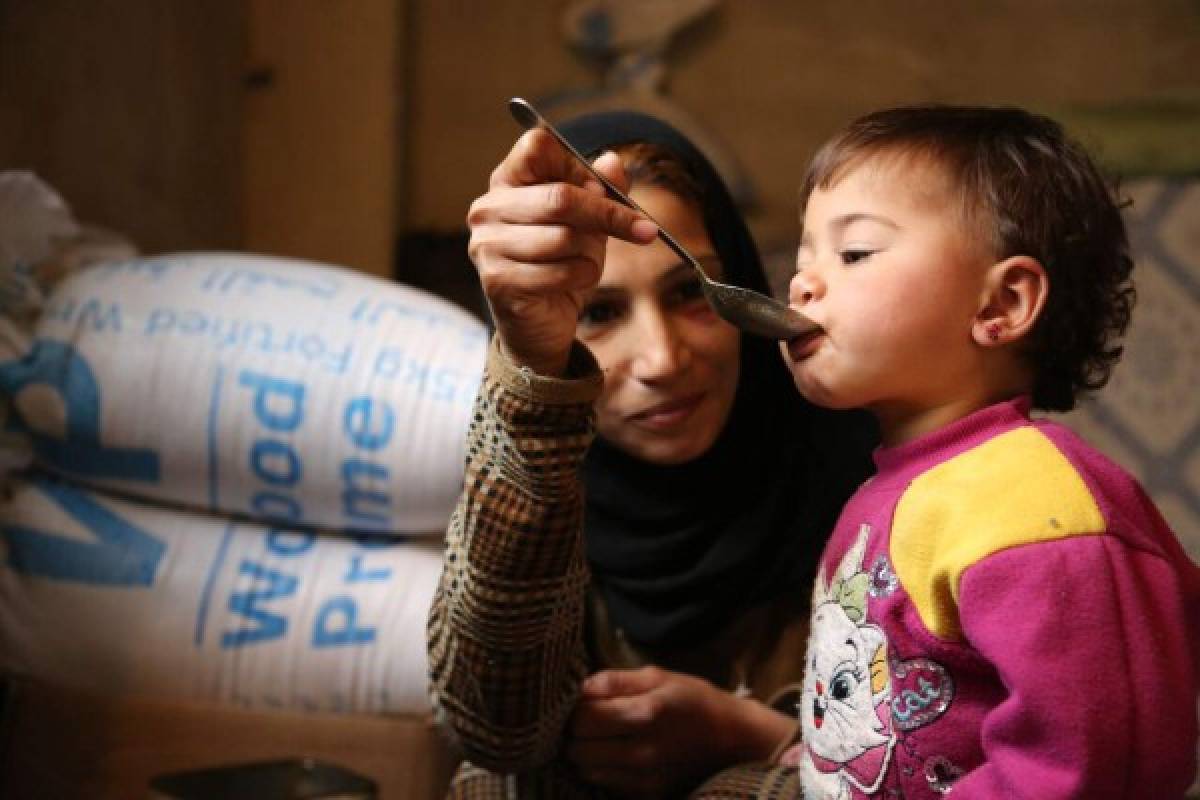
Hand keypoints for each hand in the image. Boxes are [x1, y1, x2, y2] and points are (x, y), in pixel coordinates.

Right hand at [466, 128, 657, 376]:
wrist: (540, 324)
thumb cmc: (561, 263)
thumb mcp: (589, 222)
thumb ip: (601, 190)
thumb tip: (613, 161)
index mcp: (507, 181)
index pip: (537, 146)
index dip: (577, 165)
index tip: (603, 187)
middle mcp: (488, 208)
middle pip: (561, 196)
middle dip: (608, 214)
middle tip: (645, 229)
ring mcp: (488, 245)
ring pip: (564, 237)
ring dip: (591, 253)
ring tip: (586, 261)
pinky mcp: (498, 280)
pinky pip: (561, 271)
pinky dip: (583, 276)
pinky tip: (576, 280)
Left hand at [565, 666, 793, 798]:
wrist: (735, 740)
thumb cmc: (695, 700)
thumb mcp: (659, 677)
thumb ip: (616, 680)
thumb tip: (581, 687)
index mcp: (645, 714)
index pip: (582, 720)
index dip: (574, 710)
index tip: (583, 703)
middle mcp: (642, 751)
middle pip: (577, 750)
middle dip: (574, 735)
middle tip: (586, 722)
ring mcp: (645, 778)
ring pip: (587, 772)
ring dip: (585, 755)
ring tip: (599, 739)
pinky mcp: (649, 795)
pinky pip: (607, 785)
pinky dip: (603, 771)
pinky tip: (616, 755)